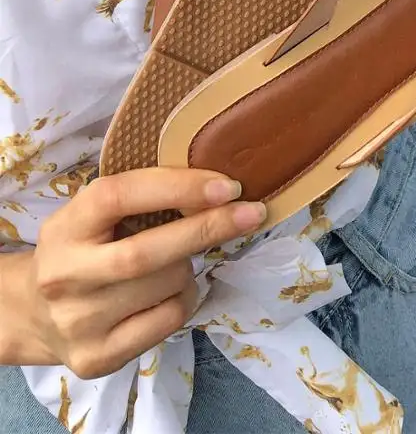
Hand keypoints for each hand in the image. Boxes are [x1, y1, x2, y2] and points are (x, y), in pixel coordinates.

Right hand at [5, 168, 265, 376]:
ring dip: (191, 267)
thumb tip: (220, 187)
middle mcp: (64, 276)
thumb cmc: (87, 248)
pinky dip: (186, 298)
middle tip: (252, 213)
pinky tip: (172, 291)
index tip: (228, 186)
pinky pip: (169, 320)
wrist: (35, 314)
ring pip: (166, 285)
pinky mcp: (95, 358)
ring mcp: (77, 323)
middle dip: (207, 229)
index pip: (119, 196)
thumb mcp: (98, 216)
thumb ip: (144, 197)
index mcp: (65, 227)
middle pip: (145, 253)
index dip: (178, 187)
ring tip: (179, 262)